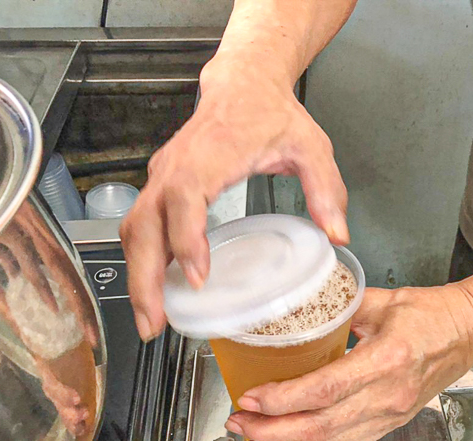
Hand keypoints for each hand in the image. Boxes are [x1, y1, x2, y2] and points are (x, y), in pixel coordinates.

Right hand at [120, 57, 349, 340]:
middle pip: (144, 225)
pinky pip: (141, 228)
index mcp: (209, 156)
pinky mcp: (160, 186)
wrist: (242, 85)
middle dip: (146, 278)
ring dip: (138, 277)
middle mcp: (175, 167)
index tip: (197, 276)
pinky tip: (157, 293)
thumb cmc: (272, 114)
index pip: (185, 198)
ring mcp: (162, 177)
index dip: (187, 238)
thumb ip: (325, 189)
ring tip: (151, 321)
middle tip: (155, 324)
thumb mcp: (311, 147)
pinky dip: (142, 262)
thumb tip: (338, 234)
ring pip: (135, 230)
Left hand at [225, 284, 472, 440]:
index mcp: (386, 360)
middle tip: (239, 424)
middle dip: (271, 431)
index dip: (282, 400)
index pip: (324, 390)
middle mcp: (387, 396)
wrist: (470, 334)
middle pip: (320, 427)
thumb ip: (337, 306)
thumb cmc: (432, 313)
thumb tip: (295, 307)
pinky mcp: (391, 426)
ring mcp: (390, 416)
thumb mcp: (382, 300)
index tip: (251, 397)